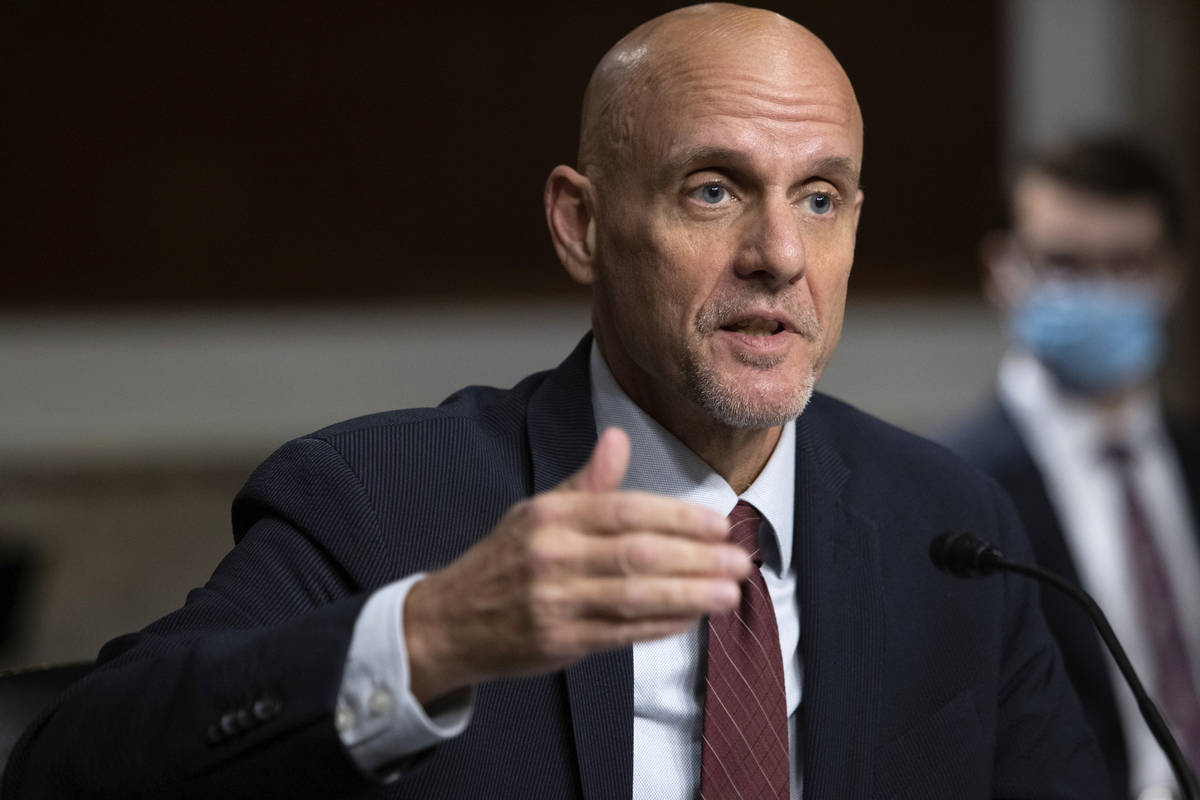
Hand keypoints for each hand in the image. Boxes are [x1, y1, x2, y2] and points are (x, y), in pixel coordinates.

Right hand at [404, 427, 750, 702]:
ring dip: (690, 594)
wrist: (448, 621)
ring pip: (636, 596)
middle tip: (739, 560)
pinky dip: (662, 625)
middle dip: (697, 558)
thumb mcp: (535, 511)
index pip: (626, 511)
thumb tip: (619, 438)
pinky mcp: (560, 642)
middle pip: (638, 554)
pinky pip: (623, 633)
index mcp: (550, 516)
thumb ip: (586, 481)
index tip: (719, 524)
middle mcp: (552, 556)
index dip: (678, 518)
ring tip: (729, 592)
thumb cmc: (503, 561)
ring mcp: (555, 602)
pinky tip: (692, 617)